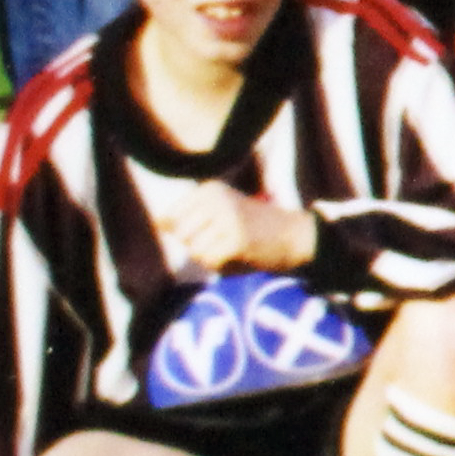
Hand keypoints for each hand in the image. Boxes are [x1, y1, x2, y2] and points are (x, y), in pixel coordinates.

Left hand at [158, 186, 317, 275]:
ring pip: (195, 251)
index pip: (169, 218)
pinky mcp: (236, 240)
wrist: (296, 236)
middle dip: (199, 245)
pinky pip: (211, 263)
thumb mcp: (218, 213)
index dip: (188, 232)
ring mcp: (227, 218)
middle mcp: (216, 199)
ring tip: (236, 247)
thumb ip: (187, 217)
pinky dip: (224, 266)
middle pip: (180, 236)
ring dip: (213, 257)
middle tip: (227, 239)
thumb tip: (158, 222)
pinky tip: (243, 256)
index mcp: (210, 189)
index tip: (215, 228)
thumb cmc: (253, 228)